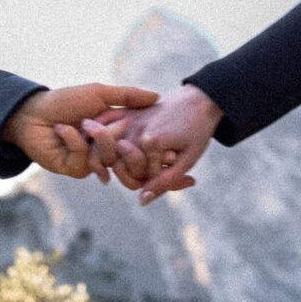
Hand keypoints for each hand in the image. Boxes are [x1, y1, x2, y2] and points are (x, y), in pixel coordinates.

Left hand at [6, 83, 159, 180]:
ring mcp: (92, 160)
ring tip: (82, 123)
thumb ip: (128, 96)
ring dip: (96, 138)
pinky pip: (85, 161)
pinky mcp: (75, 169)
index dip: (150, 141)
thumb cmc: (66, 100)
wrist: (33, 112)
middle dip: (117, 137)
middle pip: (129, 154)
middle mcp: (108, 148)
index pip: (141, 141)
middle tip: (103, 122)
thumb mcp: (99, 94)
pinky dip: (75, 141)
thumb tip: (158, 96)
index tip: (160, 138)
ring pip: (109, 158)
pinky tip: (62, 129)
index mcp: (117, 130)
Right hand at [87, 83, 222, 203]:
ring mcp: (131, 118)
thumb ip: (164, 182)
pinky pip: (107, 118)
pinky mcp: (130, 109)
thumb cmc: (198, 131)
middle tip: (147, 171)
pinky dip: (99, 127)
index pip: (138, 176)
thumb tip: (141, 200)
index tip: (166, 172)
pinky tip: (99, 137)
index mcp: (152, 143)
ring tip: (123, 161)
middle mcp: (137, 130)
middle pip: (118, 164)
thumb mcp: (187, 160)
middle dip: (132, 173)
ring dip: (110, 155)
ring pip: (107, 145)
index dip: (151, 181)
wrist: (201, 101)